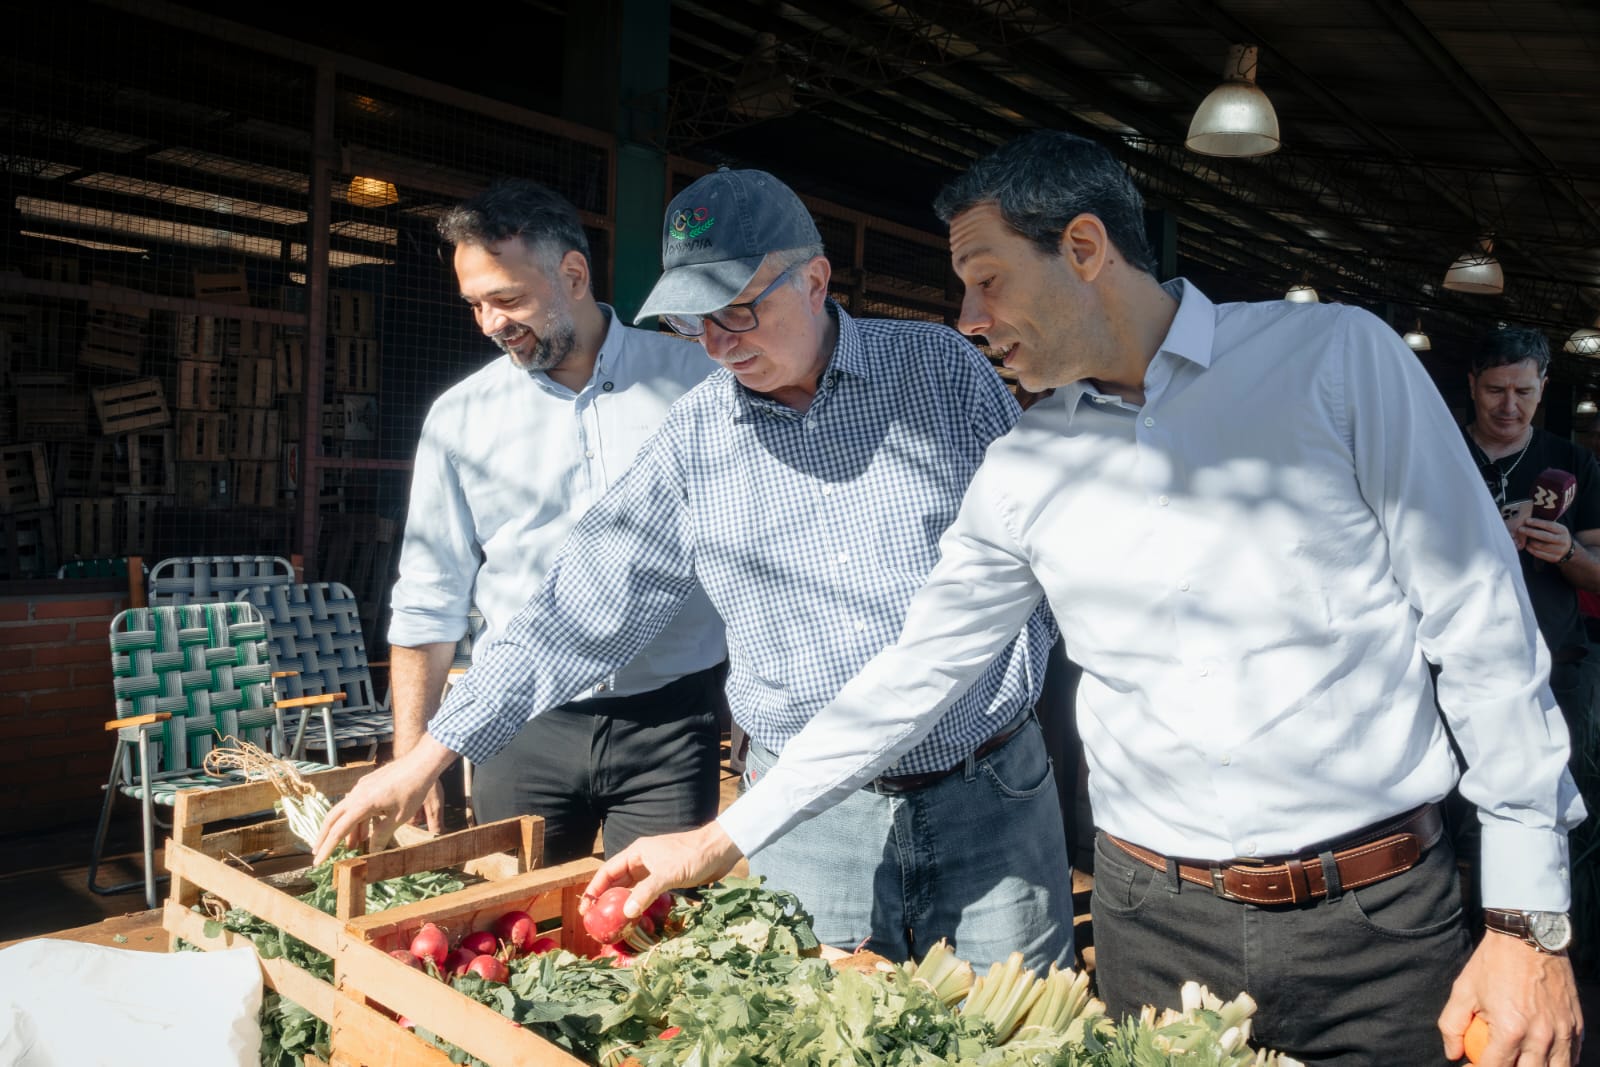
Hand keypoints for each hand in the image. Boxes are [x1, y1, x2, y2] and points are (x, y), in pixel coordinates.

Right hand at [313, 735, 457, 862]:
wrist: (420, 763)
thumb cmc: (412, 790)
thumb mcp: (398, 817)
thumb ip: (382, 835)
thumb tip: (371, 851)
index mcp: (361, 804)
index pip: (338, 830)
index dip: (327, 848)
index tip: (318, 861)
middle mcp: (356, 794)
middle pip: (332, 818)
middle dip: (324, 837)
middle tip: (318, 853)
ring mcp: (361, 787)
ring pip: (345, 811)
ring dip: (345, 829)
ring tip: (350, 847)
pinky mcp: (368, 784)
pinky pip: (356, 804)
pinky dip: (357, 819)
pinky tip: (365, 831)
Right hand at [579, 822, 744, 920]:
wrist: (719, 850)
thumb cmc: (693, 855)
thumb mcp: (667, 874)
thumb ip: (646, 892)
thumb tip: (627, 913)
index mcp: (637, 853)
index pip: (608, 872)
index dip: (594, 889)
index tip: (585, 907)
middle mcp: (642, 861)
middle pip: (618, 881)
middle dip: (606, 899)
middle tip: (597, 920)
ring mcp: (654, 871)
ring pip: (632, 889)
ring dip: (622, 904)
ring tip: (613, 923)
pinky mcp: (666, 879)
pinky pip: (646, 894)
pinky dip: (639, 905)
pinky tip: (636, 918)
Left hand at [1438, 931, 1582, 1065]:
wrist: (1528, 937)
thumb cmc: (1493, 963)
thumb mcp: (1462, 990)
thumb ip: (1452, 1025)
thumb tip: (1453, 1053)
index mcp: (1510, 1029)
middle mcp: (1540, 1036)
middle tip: (1494, 1062)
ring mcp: (1562, 1032)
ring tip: (1518, 1061)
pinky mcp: (1576, 1025)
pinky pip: (1572, 1057)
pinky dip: (1557, 1063)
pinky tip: (1541, 1059)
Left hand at [1520, 518, 1573, 564]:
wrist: (1567, 550)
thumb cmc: (1556, 536)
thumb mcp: (1556, 529)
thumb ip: (1546, 525)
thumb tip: (1529, 520)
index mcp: (1563, 531)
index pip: (1549, 525)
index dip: (1537, 523)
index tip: (1527, 520)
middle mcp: (1563, 540)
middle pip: (1544, 536)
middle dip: (1531, 532)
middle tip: (1520, 529)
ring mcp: (1559, 550)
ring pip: (1541, 546)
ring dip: (1530, 541)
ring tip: (1524, 538)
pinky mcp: (1554, 558)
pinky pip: (1540, 554)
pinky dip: (1531, 549)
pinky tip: (1527, 546)